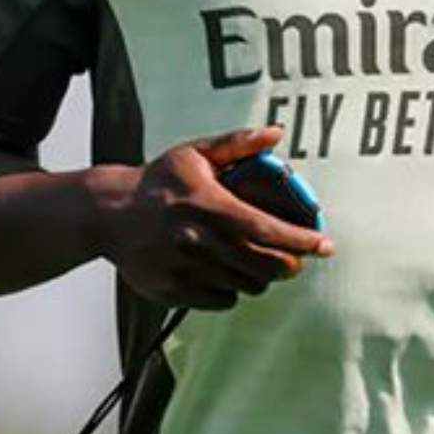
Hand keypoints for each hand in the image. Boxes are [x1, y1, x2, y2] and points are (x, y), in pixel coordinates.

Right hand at [96, 126, 333, 309]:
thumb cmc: (158, 182)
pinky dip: (232, 290)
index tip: (325, 245)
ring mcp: (184, 268)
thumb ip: (238, 144)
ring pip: (245, 285)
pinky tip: (226, 272)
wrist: (109, 214)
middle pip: (262, 264)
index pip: (265, 228)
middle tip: (294, 258)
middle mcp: (197, 240)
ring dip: (260, 277)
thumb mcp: (196, 153)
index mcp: (207, 205)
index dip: (300, 239)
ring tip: (256, 262)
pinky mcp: (172, 291)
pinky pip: (221, 300)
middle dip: (287, 264)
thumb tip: (276, 133)